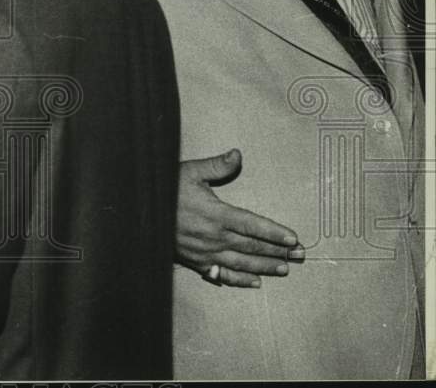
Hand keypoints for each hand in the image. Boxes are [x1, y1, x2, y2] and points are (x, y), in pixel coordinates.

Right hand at [177, 149, 304, 287]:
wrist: (138, 213)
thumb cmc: (165, 190)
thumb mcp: (188, 171)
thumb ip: (216, 165)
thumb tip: (237, 155)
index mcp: (216, 214)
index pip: (252, 225)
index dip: (274, 232)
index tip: (293, 238)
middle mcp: (214, 237)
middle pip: (252, 246)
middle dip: (278, 251)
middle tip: (300, 255)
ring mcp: (205, 252)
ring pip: (241, 262)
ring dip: (265, 266)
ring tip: (285, 269)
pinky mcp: (195, 261)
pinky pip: (221, 274)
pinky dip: (239, 279)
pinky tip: (254, 282)